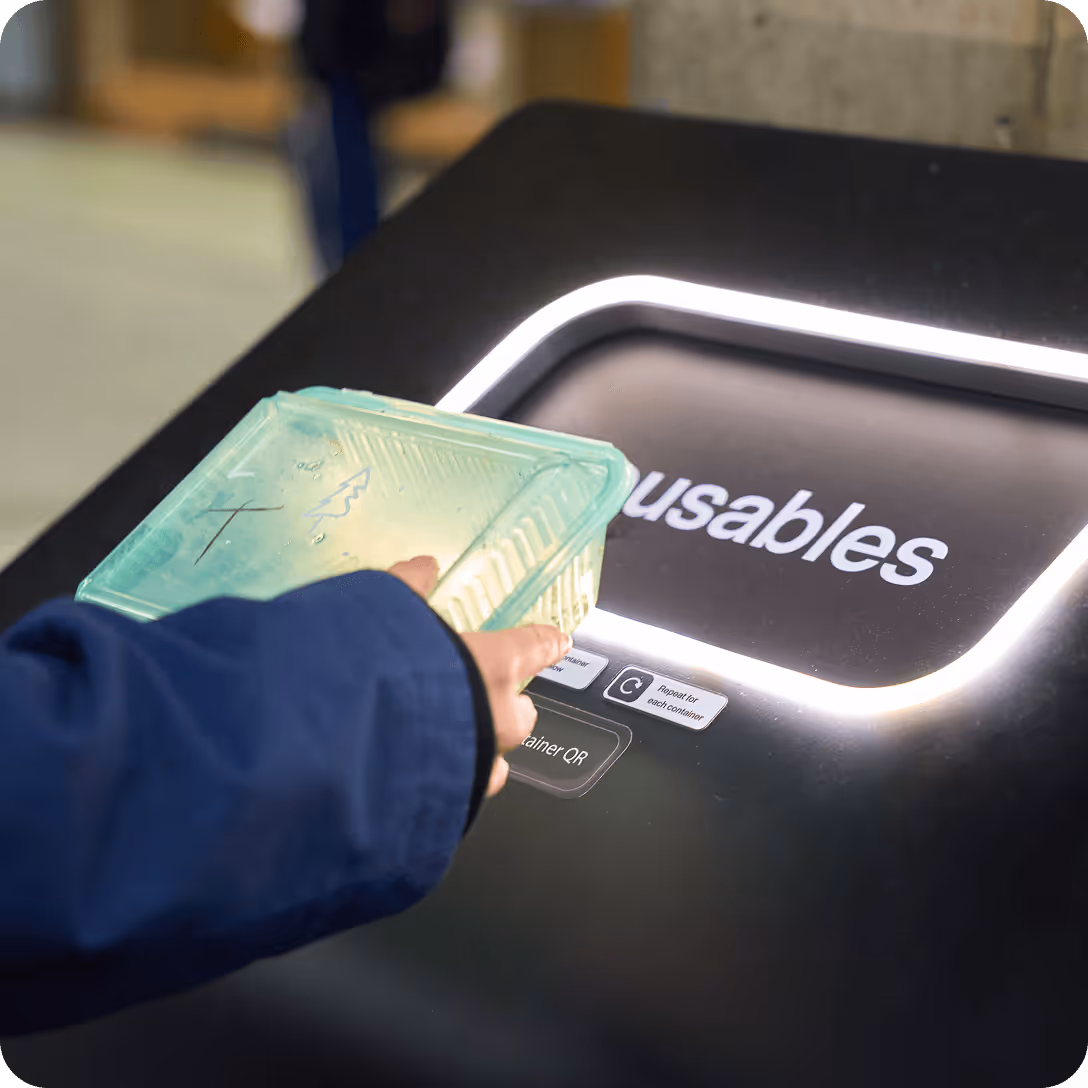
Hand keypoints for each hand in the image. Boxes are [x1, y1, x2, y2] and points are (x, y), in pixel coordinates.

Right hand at [388, 556, 571, 796]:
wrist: (346, 746)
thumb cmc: (380, 672)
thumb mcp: (388, 612)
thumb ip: (408, 588)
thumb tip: (422, 565)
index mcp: (492, 666)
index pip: (534, 647)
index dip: (547, 642)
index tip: (559, 642)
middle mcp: (496, 718)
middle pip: (523, 716)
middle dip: (509, 710)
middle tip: (483, 701)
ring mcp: (477, 767)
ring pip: (498, 766)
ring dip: (483, 755)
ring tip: (454, 750)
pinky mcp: (450, 803)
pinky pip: (460, 795)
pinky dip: (450, 789)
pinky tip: (426, 784)